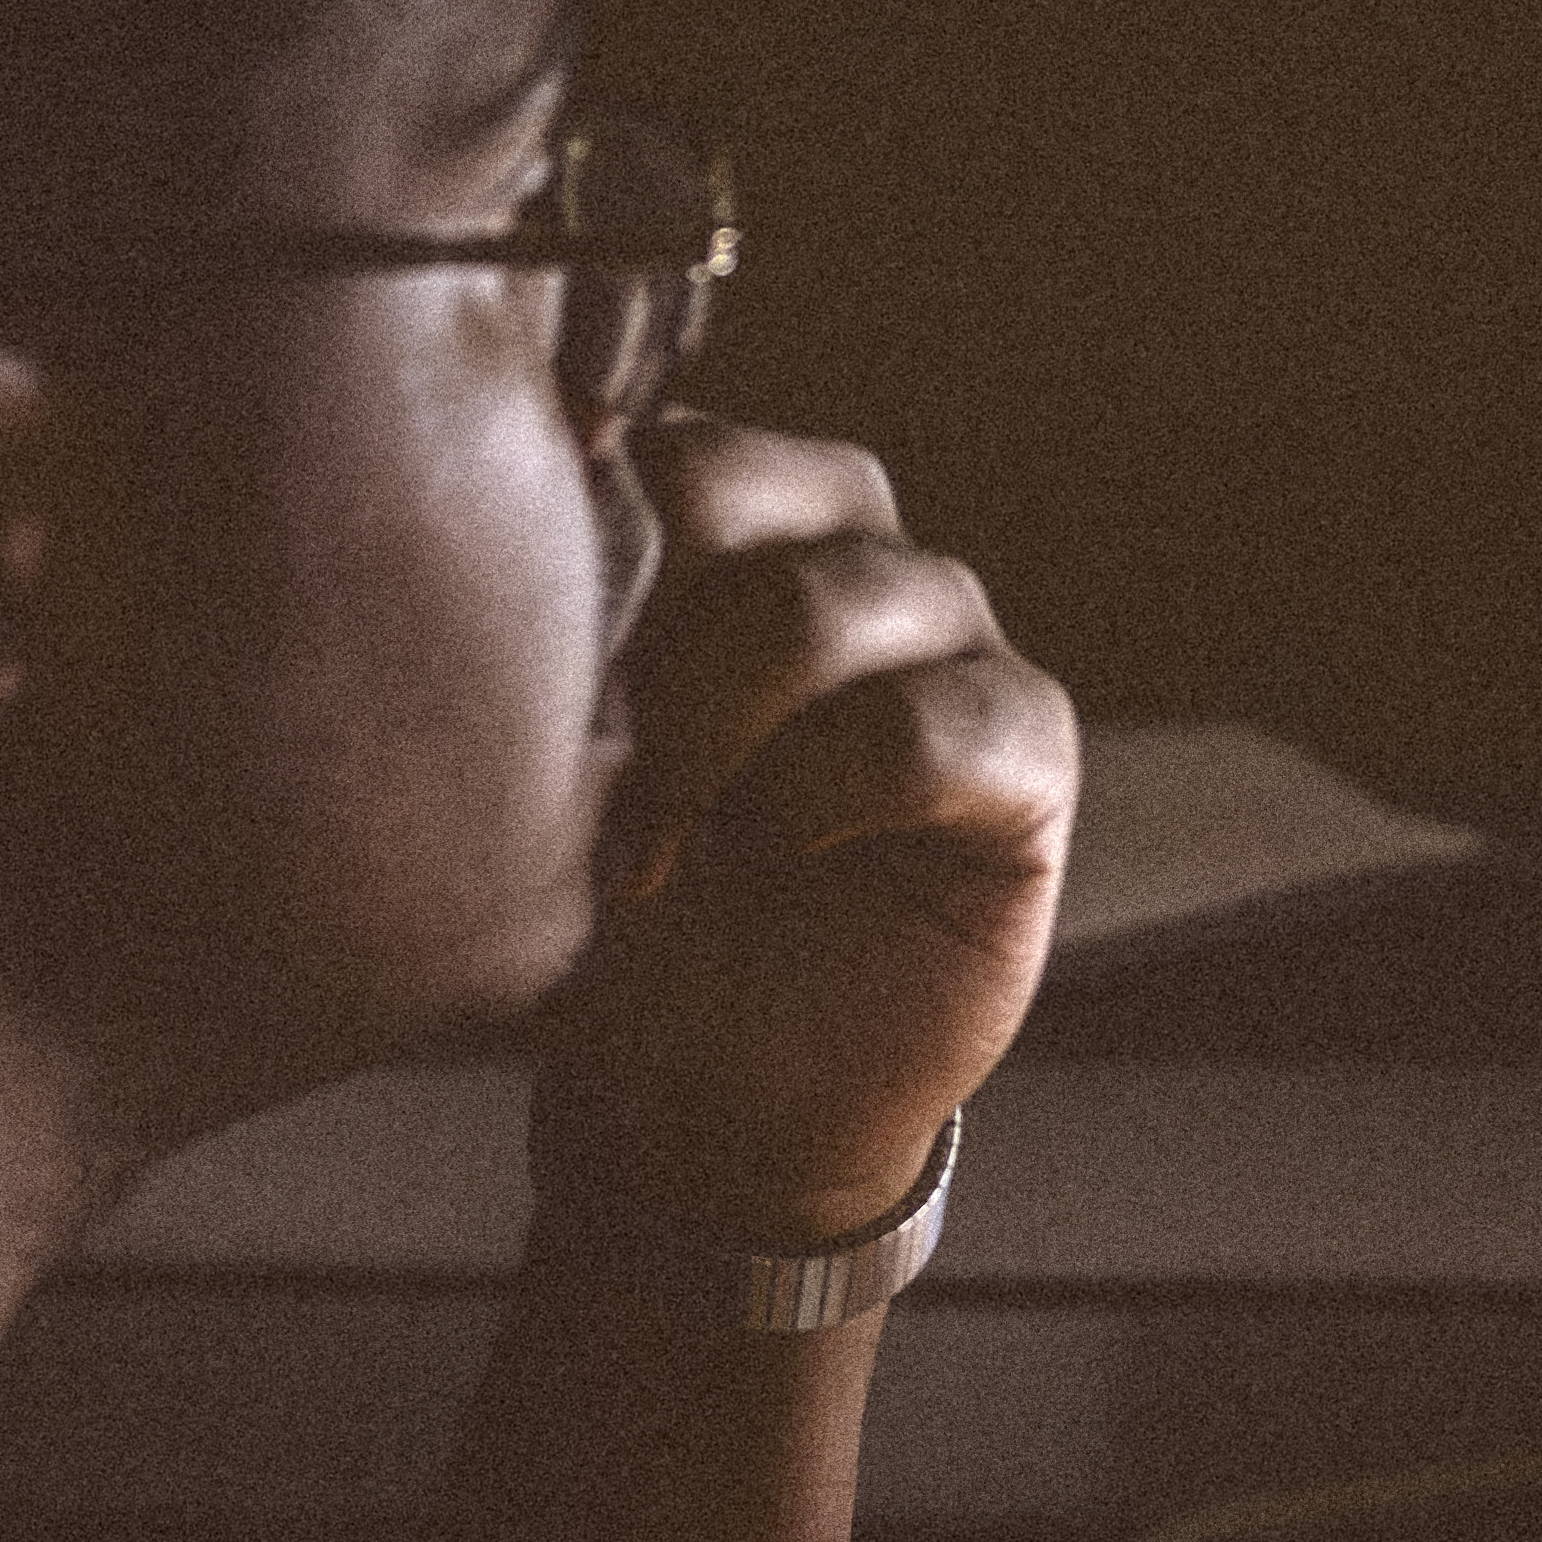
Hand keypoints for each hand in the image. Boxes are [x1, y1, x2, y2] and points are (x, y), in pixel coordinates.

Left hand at [538, 413, 1077, 1251]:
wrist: (696, 1103)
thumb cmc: (611, 918)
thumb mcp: (543, 760)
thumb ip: (556, 625)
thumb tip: (516, 509)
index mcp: (724, 517)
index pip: (653, 439)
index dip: (581, 548)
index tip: (518, 676)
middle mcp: (844, 546)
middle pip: (734, 490)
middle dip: (642, 642)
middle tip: (594, 777)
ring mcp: (947, 636)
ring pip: (830, 600)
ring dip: (723, 731)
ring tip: (672, 844)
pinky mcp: (1025, 748)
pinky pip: (931, 722)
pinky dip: (832, 792)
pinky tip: (780, 855)